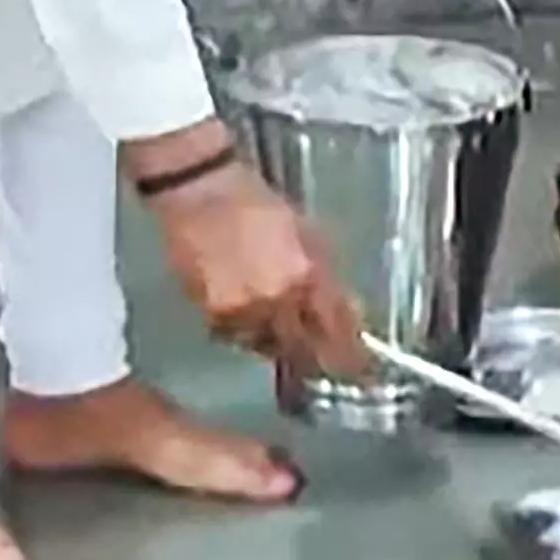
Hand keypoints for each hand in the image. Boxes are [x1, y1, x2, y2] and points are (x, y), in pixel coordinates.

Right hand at [148, 154, 362, 370]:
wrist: (200, 193)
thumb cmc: (258, 205)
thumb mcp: (307, 232)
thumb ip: (325, 276)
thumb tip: (347, 310)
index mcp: (305, 275)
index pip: (335, 328)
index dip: (349, 352)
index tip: (359, 366)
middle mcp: (276, 300)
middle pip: (302, 348)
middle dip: (315, 358)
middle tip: (323, 362)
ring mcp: (242, 310)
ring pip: (267, 346)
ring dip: (279, 344)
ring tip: (281, 332)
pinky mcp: (211, 312)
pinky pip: (235, 336)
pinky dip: (246, 333)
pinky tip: (249, 316)